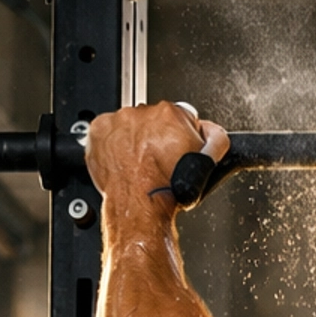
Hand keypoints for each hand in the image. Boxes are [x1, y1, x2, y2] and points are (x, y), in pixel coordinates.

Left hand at [85, 100, 229, 209]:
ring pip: (129, 125)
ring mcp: (119, 120)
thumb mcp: (207, 163)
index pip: (180, 116)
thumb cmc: (168, 188)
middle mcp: (144, 112)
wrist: (141, 204)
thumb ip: (216, 138)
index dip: (181, 135)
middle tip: (157, 159)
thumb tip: (212, 130)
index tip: (177, 148)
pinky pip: (107, 131)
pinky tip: (122, 159)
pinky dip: (112, 143)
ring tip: (139, 163)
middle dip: (156, 136)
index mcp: (171, 113)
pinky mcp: (99, 130)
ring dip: (134, 139)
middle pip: (153, 120)